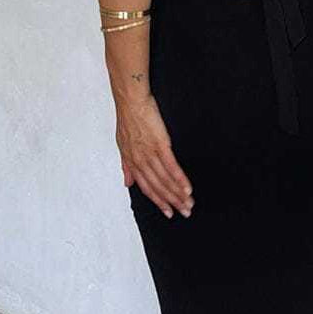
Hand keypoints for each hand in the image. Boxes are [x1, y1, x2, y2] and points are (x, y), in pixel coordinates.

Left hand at [117, 96, 192, 217]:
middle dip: (172, 202)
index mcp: (131, 162)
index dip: (158, 201)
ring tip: (190, 203)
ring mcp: (150, 153)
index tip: (168, 212)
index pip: (146, 187)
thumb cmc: (129, 119)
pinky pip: (171, 166)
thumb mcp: (122, 145)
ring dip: (178, 194)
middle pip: (158, 187)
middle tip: (186, 212)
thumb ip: (126, 166)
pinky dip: (180, 179)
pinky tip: (188, 188)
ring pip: (165, 180)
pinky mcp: (160, 144)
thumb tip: (127, 183)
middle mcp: (140, 161)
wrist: (132, 100)